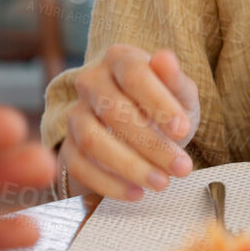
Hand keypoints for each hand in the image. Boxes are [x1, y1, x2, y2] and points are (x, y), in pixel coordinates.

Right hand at [60, 45, 200, 200]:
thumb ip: (175, 80)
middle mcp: (91, 82)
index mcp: (119, 59)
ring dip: (129, 166)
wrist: (139, 130)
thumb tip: (165, 59)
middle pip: (114, 112)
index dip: (158, 103)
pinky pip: (80, 166)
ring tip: (161, 182)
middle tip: (180, 166)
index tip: (181, 129)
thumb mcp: (179, 93)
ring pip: (93, 141)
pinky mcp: (68, 146)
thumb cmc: (162, 107)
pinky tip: (135, 192)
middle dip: (151, 144)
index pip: (134, 75)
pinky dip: (109, 184)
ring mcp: (76, 114)